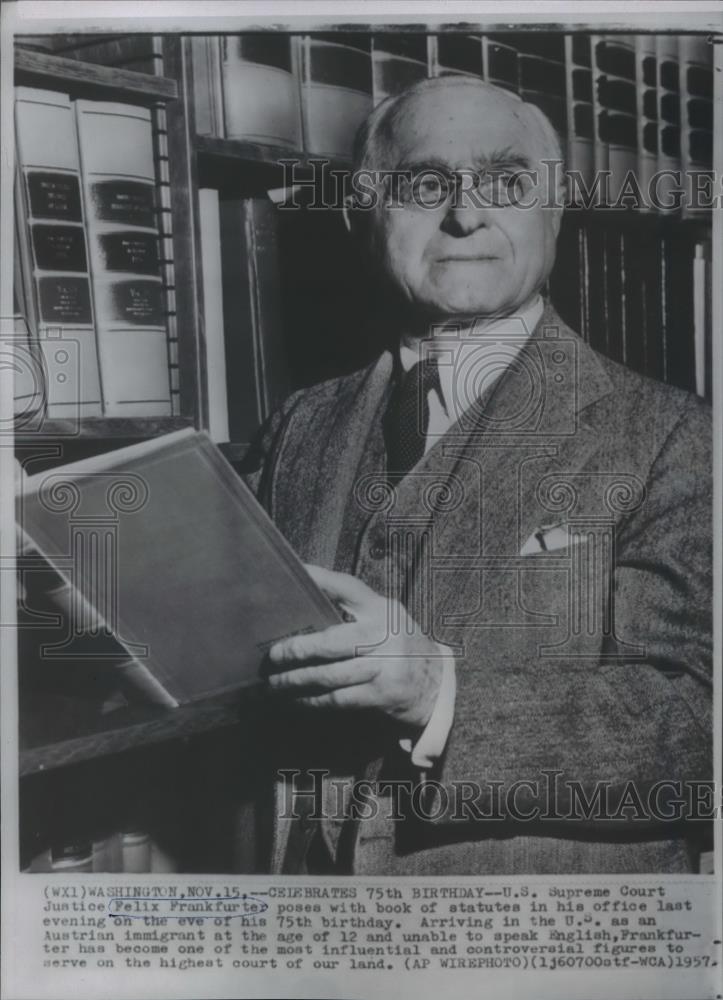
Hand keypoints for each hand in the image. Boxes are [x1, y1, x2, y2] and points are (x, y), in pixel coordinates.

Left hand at [267, 565, 443, 729]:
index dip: (320, 580)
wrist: (437, 683)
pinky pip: (339, 699)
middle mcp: (385, 634)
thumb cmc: (398, 645)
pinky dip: (312, 701)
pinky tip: (296, 700)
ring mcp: (386, 666)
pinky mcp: (383, 695)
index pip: (348, 588)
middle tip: (273, 655)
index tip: (295, 575)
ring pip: (331, 675)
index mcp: (382, 609)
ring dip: (297, 681)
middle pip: (333, 641)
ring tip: (274, 684)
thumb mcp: (386, 619)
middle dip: (298, 650)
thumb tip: (304, 604)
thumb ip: (355, 611)